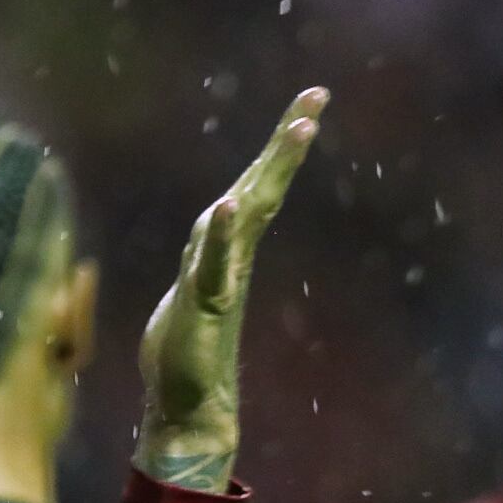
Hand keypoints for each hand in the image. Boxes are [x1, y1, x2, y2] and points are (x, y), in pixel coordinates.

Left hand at [134, 87, 326, 491]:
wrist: (186, 404)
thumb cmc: (187, 349)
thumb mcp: (193, 286)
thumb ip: (207, 253)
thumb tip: (220, 223)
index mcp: (225, 248)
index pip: (254, 186)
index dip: (279, 148)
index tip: (310, 106)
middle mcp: (230, 257)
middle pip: (262, 188)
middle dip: (287, 142)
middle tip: (316, 98)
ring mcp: (221, 277)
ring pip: (248, 215)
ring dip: (271, 172)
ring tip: (300, 130)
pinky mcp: (204, 304)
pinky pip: (214, 263)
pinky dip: (222, 235)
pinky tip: (228, 207)